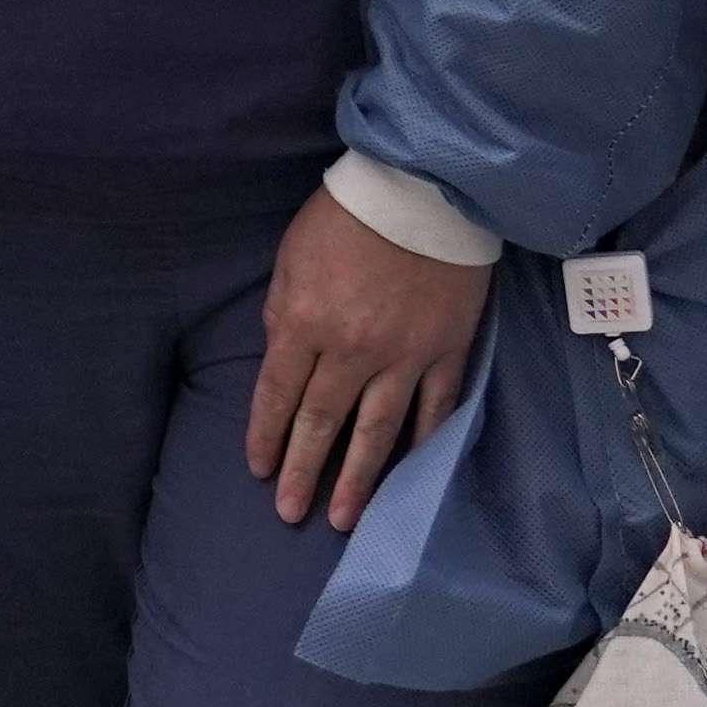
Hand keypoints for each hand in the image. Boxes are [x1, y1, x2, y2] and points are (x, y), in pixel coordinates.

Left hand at [243, 194, 486, 528]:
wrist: (423, 188)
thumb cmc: (346, 217)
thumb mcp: (292, 259)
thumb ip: (283, 314)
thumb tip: (282, 361)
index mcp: (303, 323)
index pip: (277, 396)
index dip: (266, 437)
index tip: (260, 470)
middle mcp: (350, 350)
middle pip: (321, 423)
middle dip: (302, 472)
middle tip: (290, 513)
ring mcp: (403, 356)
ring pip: (377, 431)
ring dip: (358, 479)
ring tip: (343, 517)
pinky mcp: (446, 351)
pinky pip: (433, 409)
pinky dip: (420, 444)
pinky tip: (408, 472)